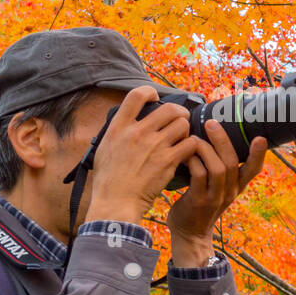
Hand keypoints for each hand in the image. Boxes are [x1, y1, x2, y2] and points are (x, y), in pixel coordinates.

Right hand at [84, 87, 201, 226]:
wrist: (116, 202)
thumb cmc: (108, 179)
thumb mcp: (104, 148)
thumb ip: (118, 131)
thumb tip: (129, 121)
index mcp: (119, 127)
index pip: (136, 95)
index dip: (150, 92)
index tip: (155, 98)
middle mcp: (137, 133)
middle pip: (170, 108)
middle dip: (179, 112)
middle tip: (179, 121)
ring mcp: (154, 146)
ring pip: (183, 124)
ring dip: (185, 131)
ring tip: (181, 139)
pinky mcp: (168, 161)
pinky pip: (190, 144)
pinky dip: (191, 147)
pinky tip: (186, 153)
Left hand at [167, 120, 267, 265]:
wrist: (190, 235)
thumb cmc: (201, 204)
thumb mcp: (218, 188)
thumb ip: (219, 168)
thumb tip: (213, 137)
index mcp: (237, 186)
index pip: (254, 169)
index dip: (259, 154)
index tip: (261, 137)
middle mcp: (230, 192)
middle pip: (233, 162)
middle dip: (223, 140)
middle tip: (212, 123)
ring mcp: (215, 198)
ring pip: (218, 168)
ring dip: (206, 149)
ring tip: (195, 137)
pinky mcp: (198, 201)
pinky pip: (199, 176)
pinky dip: (193, 161)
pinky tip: (186, 154)